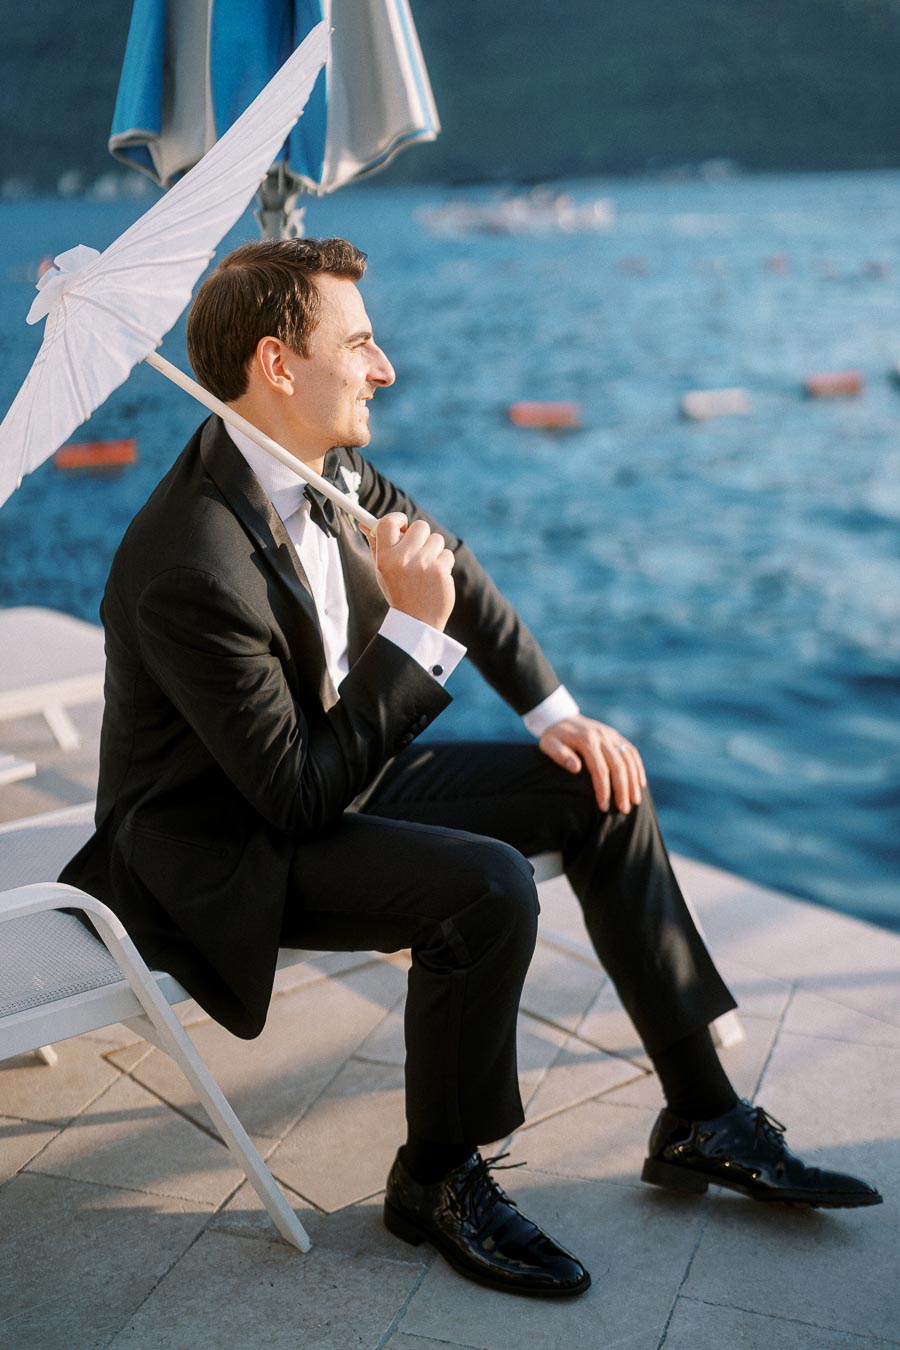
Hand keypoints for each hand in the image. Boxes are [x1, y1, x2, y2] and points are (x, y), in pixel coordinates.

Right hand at [368, 512, 455, 630]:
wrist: (417, 622)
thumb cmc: (398, 593)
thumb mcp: (381, 571)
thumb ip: (376, 546)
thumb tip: (365, 524)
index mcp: (385, 558)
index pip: (387, 523)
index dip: (398, 519)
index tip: (403, 525)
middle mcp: (402, 559)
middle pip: (420, 526)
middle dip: (422, 536)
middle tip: (418, 551)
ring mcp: (423, 564)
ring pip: (436, 539)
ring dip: (434, 551)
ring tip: (426, 570)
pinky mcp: (441, 571)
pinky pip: (447, 554)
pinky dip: (444, 564)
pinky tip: (435, 578)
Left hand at [538, 714, 646, 812]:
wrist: (560, 716)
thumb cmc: (553, 736)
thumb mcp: (549, 744)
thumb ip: (560, 755)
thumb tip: (575, 768)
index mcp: (586, 740)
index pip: (599, 769)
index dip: (604, 790)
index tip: (604, 807)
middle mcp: (602, 736)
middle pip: (618, 766)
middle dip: (622, 790)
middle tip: (624, 810)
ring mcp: (611, 735)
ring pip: (628, 759)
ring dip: (633, 781)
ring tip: (635, 802)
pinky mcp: (615, 735)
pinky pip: (631, 751)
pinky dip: (638, 768)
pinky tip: (640, 784)